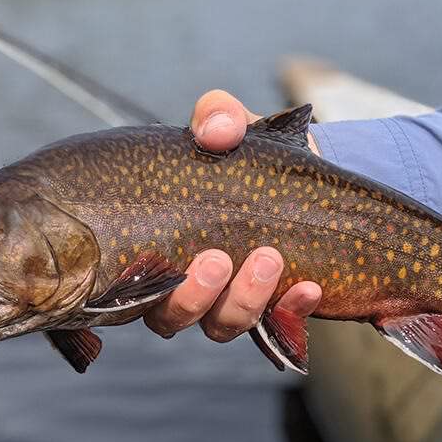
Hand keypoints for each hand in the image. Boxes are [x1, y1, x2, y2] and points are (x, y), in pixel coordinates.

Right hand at [143, 90, 322, 341]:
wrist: (302, 174)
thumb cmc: (245, 154)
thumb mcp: (230, 126)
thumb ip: (217, 116)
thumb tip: (216, 132)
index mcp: (158, 249)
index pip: (130, 286)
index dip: (137, 286)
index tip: (162, 261)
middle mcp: (186, 286)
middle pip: (170, 317)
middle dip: (194, 295)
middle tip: (217, 259)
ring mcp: (230, 302)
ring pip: (222, 325)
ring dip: (244, 299)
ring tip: (269, 259)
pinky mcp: (275, 309)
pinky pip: (279, 325)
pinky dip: (292, 308)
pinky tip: (310, 287)